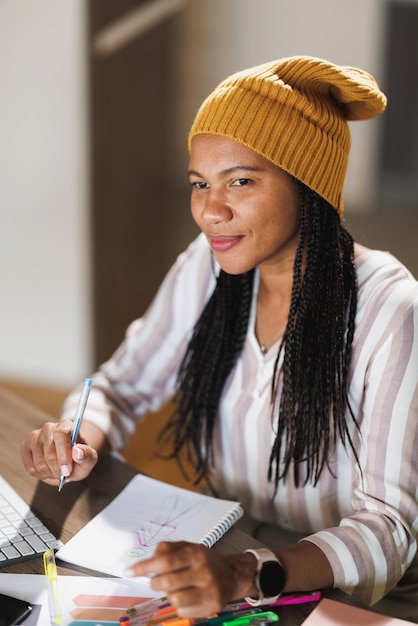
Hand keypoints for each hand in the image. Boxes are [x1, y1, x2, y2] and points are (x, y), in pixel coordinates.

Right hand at [20, 419, 97, 485]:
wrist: (68, 461)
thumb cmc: (79, 459)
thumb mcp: (89, 459)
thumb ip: (87, 455)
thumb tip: (77, 452)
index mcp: (66, 426)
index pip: (61, 434)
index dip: (63, 454)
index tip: (67, 470)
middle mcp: (49, 428)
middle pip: (49, 452)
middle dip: (58, 469)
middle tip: (64, 474)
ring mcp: (35, 437)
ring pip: (39, 462)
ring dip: (50, 473)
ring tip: (57, 472)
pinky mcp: (25, 447)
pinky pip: (29, 467)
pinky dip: (40, 475)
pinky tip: (47, 472)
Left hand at [125, 541, 256, 617]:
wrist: (233, 575)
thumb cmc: (205, 560)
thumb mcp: (189, 547)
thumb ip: (168, 548)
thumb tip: (151, 557)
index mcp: (195, 553)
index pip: (165, 560)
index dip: (145, 566)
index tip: (129, 571)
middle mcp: (203, 571)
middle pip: (166, 582)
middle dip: (155, 583)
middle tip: (157, 581)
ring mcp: (208, 590)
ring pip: (174, 599)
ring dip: (168, 595)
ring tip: (175, 588)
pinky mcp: (211, 606)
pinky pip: (184, 610)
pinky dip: (180, 605)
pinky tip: (187, 596)